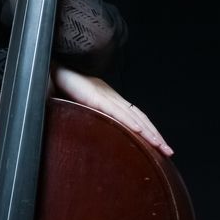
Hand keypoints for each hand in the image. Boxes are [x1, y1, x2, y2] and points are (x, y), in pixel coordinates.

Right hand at [50, 63, 173, 156]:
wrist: (50, 68)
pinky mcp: (95, 95)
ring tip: (160, 146)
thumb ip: (85, 118)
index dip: (147, 131)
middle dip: (155, 135)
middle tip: (169, 152)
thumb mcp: (77, 107)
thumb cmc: (60, 86)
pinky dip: (128, 121)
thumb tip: (84, 135)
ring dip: (148, 132)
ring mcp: (104, 95)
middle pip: (139, 117)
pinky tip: (139, 131)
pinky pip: (115, 110)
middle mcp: (111, 96)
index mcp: (108, 99)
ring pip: (132, 115)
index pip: (134, 116)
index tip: (158, 146)